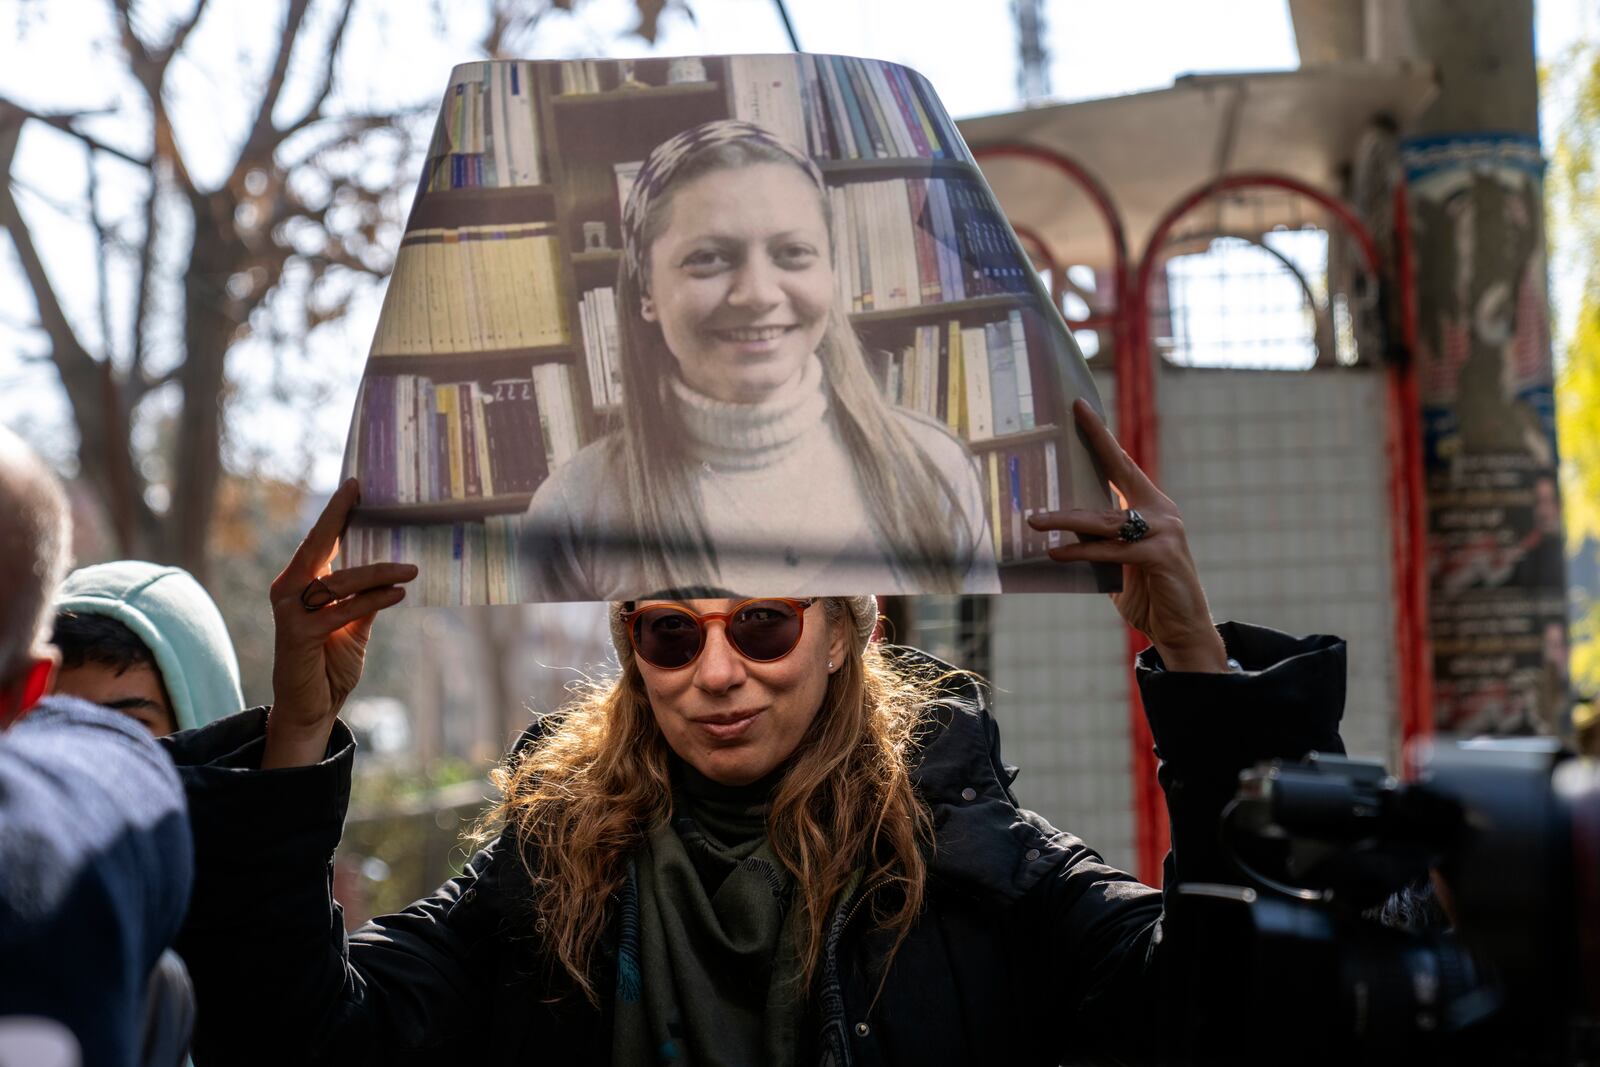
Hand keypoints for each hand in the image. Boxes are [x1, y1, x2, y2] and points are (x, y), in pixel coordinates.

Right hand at [264, 479, 416, 767]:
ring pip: (338, 580)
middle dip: (338, 515)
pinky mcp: (299, 634)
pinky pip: (342, 610)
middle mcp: (288, 591)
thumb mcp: (354, 626)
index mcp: (299, 583)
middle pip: (316, 546)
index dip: (335, 514)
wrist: (312, 708)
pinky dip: (372, 600)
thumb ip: (365, 599)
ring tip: (412, 568)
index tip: (354, 487)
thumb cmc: (329, 664)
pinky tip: (398, 594)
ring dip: (378, 572)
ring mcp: (290, 612)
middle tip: (361, 491)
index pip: (318, 541)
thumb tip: (392, 575)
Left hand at [1028, 398, 1229, 672]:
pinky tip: (1056, 553)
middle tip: (1066, 421)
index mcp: (1150, 506)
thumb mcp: (1116, 562)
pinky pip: (1112, 550)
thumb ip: (1096, 541)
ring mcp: (1164, 531)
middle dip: (1093, 443)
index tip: (1079, 408)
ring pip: (1105, 519)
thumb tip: (1056, 530)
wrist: (1181, 630)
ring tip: (1035, 520)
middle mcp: (1160, 511)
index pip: (1121, 464)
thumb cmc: (1148, 594)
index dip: (1100, 436)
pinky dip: (1082, 552)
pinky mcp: (1161, 555)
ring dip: (1066, 519)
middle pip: (1119, 472)